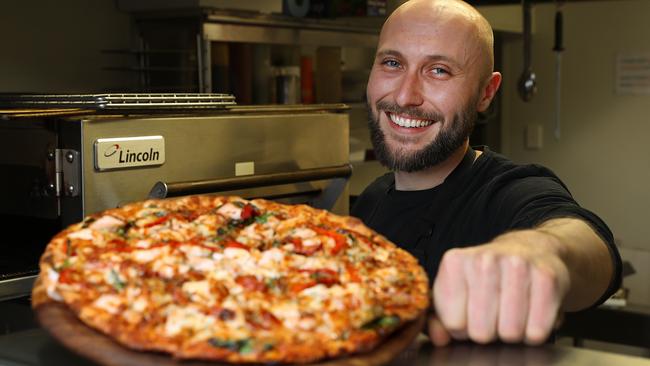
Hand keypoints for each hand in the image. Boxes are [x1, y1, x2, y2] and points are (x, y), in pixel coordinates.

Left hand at [428, 229, 569, 345]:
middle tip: (493, 315)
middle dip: (488, 331)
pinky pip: (537, 331)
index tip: (471, 313)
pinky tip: (530, 313)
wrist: (530, 249)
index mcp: (455, 262)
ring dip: (512, 332)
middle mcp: (484, 260)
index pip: (454, 324)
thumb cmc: (487, 276)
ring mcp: (517, 265)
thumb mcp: (455, 290)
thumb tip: (438, 339)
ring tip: (511, 313)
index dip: (463, 328)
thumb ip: (439, 318)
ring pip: (510, 333)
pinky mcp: (547, 277)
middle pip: (481, 332)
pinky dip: (534, 332)